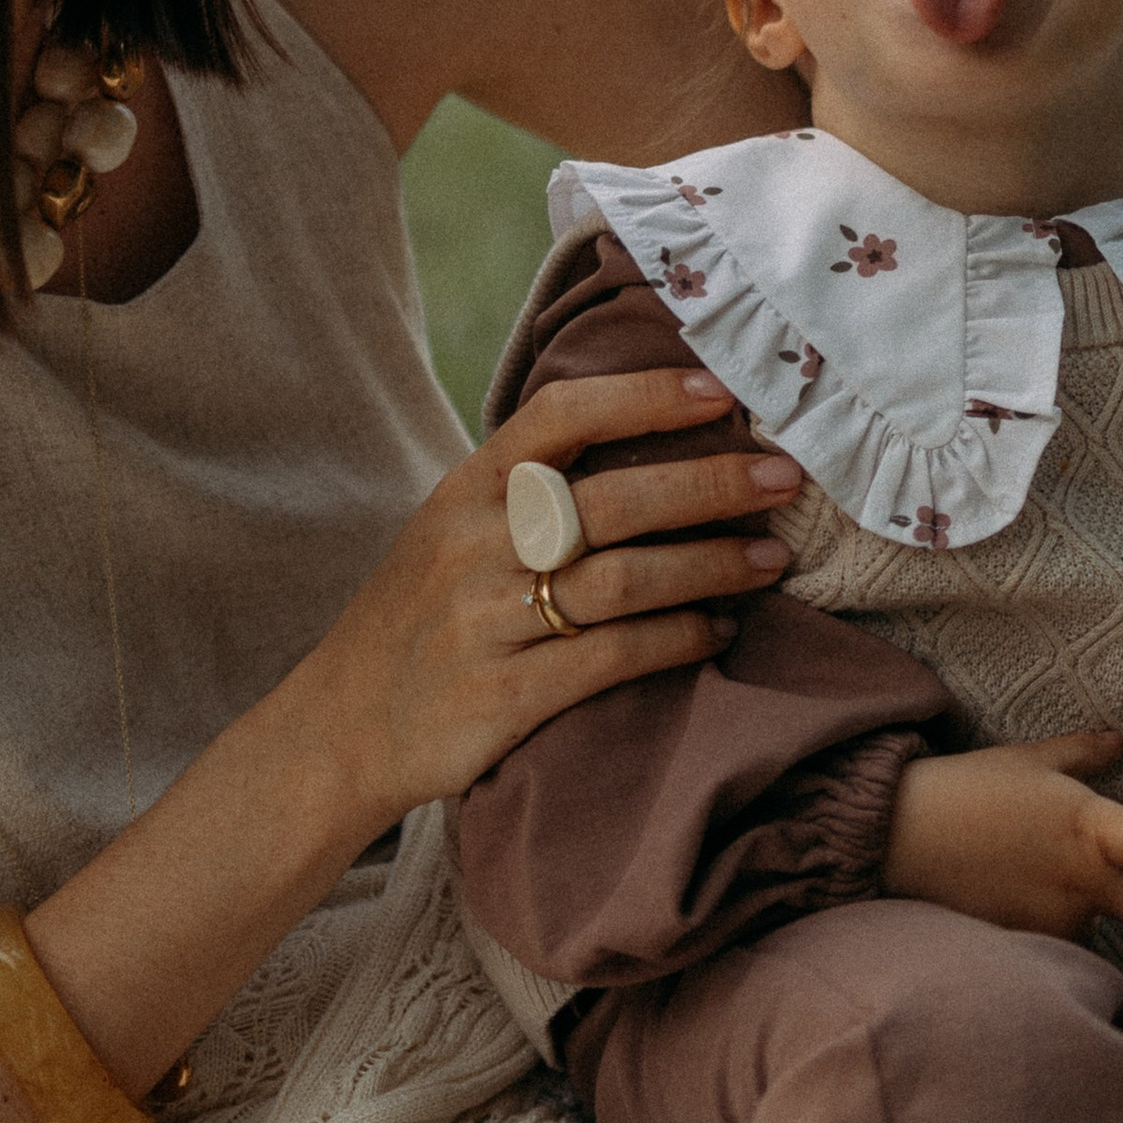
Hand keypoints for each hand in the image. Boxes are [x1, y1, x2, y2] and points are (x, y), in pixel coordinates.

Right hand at [284, 366, 799, 830]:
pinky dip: (679, 639)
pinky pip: (614, 656)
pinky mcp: (506, 696)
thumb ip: (526, 485)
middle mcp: (476, 546)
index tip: (720, 392)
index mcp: (466, 489)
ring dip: (711, 566)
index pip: (561, 416)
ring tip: (770, 559)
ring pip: (624, 579)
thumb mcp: (449, 529)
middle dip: (711, 484)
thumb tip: (644, 427)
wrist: (338, 730)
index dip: (645, 397)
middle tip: (783, 478)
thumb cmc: (419, 617)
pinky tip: (719, 631)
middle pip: (614, 499)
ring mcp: (488, 622)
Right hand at [881, 730, 1122, 946]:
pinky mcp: (1029, 947)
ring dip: (1099, 917)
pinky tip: (1019, 900)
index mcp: (1090, 829)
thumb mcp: (1029, 759)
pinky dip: (1055, 927)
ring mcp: (1057, 921)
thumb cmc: (967, 788)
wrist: (898, 837)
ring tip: (1049, 884)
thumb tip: (1119, 741)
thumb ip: (1082, 754)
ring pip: (1102, 929)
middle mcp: (1083, 882)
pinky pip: (1060, 945)